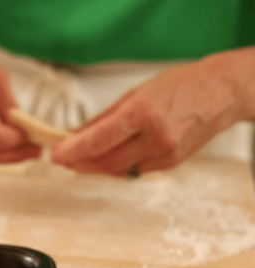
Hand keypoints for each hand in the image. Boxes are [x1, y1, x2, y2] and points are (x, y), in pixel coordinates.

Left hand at [51, 49, 254, 175]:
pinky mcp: (172, 162)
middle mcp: (155, 135)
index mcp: (142, 112)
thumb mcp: (134, 94)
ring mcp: (165, 152)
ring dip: (96, 167)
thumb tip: (73, 135)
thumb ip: (102, 118)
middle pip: (105, 160)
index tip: (55, 154)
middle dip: (80, 162)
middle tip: (63, 158)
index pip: (98, 140)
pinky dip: (118, 166)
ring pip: (118, 169)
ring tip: (80, 159)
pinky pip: (135, 170)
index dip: (72, 150)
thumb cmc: (179, 86)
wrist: (222, 92)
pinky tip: (108, 159)